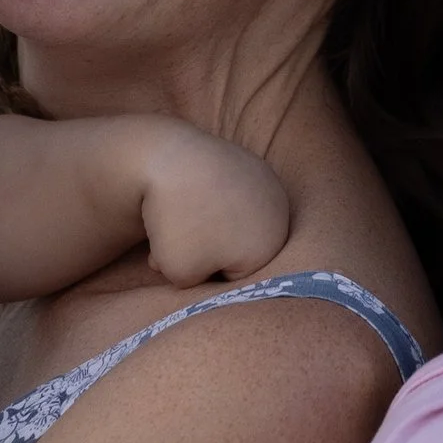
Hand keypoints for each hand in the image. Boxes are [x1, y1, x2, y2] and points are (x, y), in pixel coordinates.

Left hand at [139, 130, 292, 288]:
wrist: (168, 158)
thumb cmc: (179, 223)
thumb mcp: (181, 274)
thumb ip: (197, 283)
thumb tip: (199, 263)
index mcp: (272, 246)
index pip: (232, 277)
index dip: (198, 274)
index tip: (170, 263)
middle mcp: (279, 213)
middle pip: (236, 246)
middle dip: (201, 251)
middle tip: (164, 247)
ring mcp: (266, 181)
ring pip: (232, 218)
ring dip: (203, 225)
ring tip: (169, 222)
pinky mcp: (248, 159)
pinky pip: (230, 191)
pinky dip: (209, 196)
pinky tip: (183, 195)